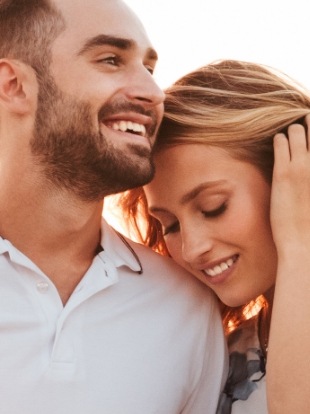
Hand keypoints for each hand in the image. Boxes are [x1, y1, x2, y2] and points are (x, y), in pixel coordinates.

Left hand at [270, 114, 309, 254]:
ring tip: (291, 142)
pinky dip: (279, 141)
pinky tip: (279, 147)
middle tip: (303, 132)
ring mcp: (303, 166)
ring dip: (293, 133)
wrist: (304, 243)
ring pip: (296, 130)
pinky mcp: (283, 172)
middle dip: (309, 125)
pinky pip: (280, 142)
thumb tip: (306, 170)